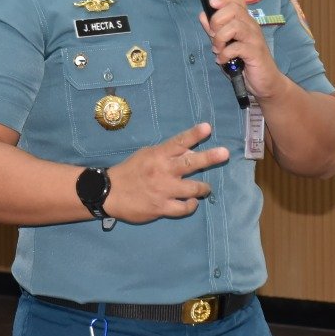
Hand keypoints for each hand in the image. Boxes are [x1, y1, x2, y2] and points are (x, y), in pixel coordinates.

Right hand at [103, 123, 227, 222]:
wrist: (109, 193)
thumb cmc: (130, 171)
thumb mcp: (146, 155)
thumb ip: (167, 153)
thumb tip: (189, 150)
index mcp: (158, 155)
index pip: (179, 142)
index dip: (194, 134)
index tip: (208, 128)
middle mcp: (163, 171)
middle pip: (191, 163)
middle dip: (210, 157)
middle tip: (224, 153)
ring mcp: (164, 190)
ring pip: (193, 188)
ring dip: (203, 188)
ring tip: (206, 188)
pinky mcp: (162, 207)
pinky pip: (184, 207)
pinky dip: (191, 205)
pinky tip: (192, 203)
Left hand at [200, 0, 285, 100]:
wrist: (265, 81)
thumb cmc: (245, 62)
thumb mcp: (226, 44)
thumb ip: (215, 30)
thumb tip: (203, 16)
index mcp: (245, 22)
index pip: (237, 1)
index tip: (212, 4)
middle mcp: (251, 26)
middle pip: (233, 10)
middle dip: (217, 21)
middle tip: (213, 36)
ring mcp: (254, 39)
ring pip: (234, 26)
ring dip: (220, 38)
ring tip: (218, 49)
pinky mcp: (255, 53)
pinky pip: (236, 47)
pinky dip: (225, 54)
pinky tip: (223, 61)